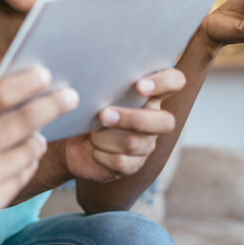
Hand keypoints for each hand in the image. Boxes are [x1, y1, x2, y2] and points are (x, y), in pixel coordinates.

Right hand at [0, 67, 75, 244]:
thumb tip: (11, 91)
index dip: (27, 82)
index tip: (45, 74)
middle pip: (25, 120)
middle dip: (54, 104)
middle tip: (69, 96)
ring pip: (31, 149)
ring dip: (38, 138)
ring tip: (35, 134)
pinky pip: (23, 175)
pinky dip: (26, 163)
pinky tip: (19, 159)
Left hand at [59, 67, 185, 183]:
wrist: (68, 142)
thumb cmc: (84, 108)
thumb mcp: (90, 91)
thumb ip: (99, 81)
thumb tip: (84, 79)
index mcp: (149, 94)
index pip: (175, 81)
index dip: (165, 82)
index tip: (139, 86)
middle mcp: (153, 119)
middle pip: (165, 122)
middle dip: (132, 119)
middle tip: (103, 114)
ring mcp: (145, 144)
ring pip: (136, 143)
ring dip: (107, 137)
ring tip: (91, 132)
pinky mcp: (131, 165)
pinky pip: (122, 162)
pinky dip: (102, 155)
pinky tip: (93, 150)